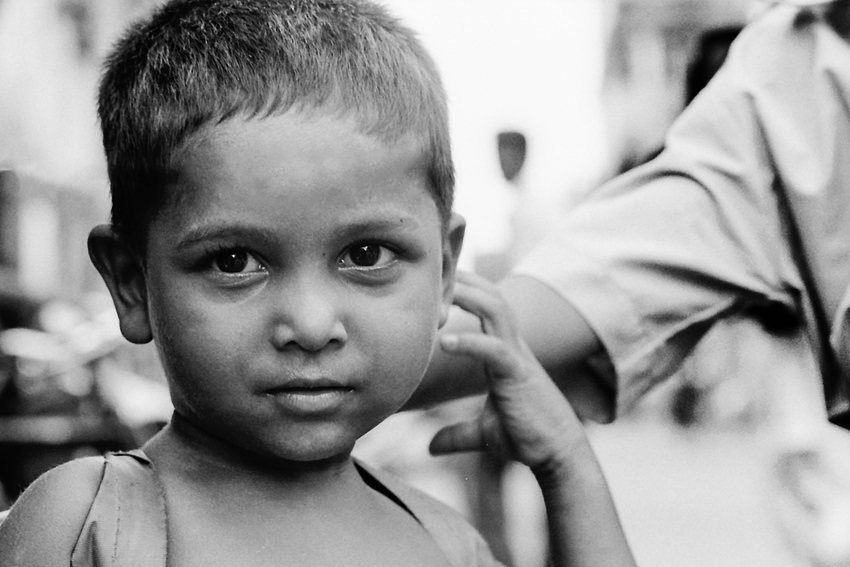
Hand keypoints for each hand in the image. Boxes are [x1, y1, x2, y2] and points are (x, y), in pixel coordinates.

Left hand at [429, 271, 586, 472]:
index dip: (468, 289)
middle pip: (493, 298)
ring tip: (439, 291)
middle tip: (436, 267)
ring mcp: (518, 359)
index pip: (490, 307)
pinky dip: (469, 342)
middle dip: (467, 279)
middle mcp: (514, 348)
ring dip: (469, 296)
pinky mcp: (518, 376)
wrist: (558, 457)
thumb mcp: (485, 434)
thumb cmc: (527, 439)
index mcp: (506, 353)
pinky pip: (494, 350)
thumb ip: (458, 434)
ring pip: (497, 311)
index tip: (441, 279)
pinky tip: (443, 342)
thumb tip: (431, 446)